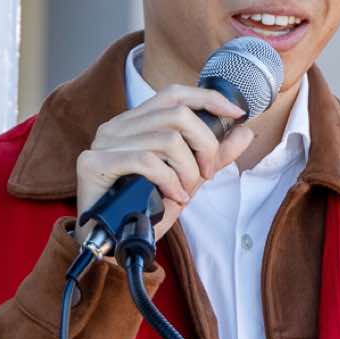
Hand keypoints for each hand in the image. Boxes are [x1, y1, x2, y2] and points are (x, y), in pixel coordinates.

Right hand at [75, 86, 256, 241]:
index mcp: (135, 123)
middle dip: (205, 145)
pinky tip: (173, 197)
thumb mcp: (187, 178)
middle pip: (177, 114)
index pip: (174, 95)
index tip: (236, 113)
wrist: (113, 244)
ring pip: (166, 139)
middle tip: (207, 174)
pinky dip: (168, 180)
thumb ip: (213, 155)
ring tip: (185, 192)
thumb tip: (244, 131)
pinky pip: (146, 161)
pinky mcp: (94, 163)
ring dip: (187, 170)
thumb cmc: (145, 209)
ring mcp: (104, 143)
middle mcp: (117, 126)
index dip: (208, 98)